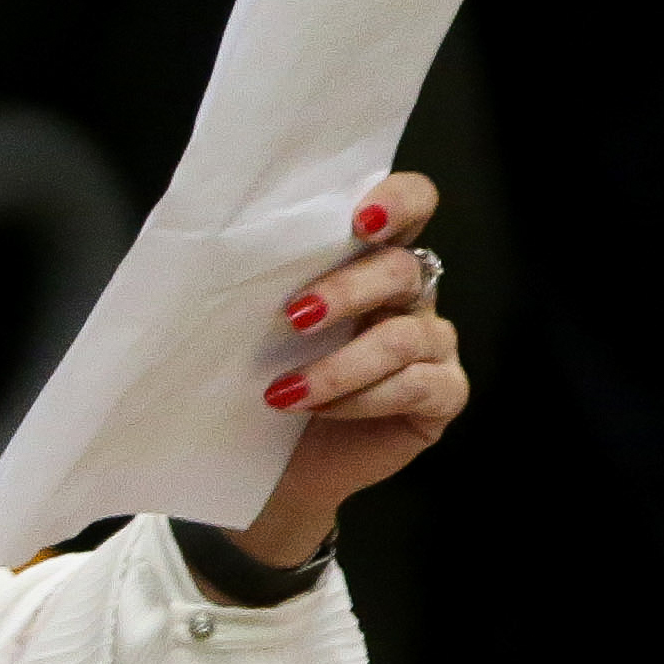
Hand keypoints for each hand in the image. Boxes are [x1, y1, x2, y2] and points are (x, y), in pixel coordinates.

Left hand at [231, 172, 462, 570]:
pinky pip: (416, 385)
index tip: (361, 220)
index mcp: (372, 259)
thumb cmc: (268, 380)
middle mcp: (410, 295)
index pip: (410, 204)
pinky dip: (363, 398)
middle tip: (294, 317)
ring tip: (285, 392)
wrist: (276, 463)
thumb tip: (219, 253)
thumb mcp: (260, 325)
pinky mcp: (444, 394)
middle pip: (402, 269)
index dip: (398, 201)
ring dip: (340, 365)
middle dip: (347, 290)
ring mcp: (434, 343)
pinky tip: (321, 411)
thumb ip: (265, 281)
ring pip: (404, 335)